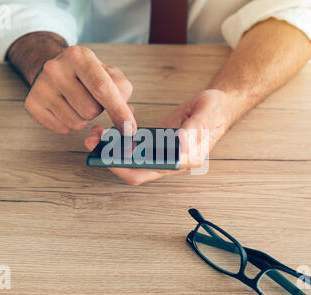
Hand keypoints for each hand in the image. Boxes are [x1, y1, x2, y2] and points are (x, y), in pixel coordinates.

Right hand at [7, 32, 135, 133]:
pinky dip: (69, 124)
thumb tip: (128, 123)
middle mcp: (55, 68)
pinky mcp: (32, 103)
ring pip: (76, 123)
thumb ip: (123, 94)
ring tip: (78, 102)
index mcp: (79, 56)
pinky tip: (66, 109)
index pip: (102, 88)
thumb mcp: (110, 75)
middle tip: (91, 97)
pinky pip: (62, 129)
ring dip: (84, 119)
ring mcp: (41, 86)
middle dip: (98, 111)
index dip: (119, 111)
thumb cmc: (88, 75)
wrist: (57, 70)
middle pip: (90, 110)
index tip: (130, 128)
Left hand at [84, 89, 232, 184]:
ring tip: (96, 133)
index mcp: (182, 160)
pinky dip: (121, 138)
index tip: (106, 154)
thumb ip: (195, 130)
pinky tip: (112, 126)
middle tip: (92, 141)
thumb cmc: (215, 111)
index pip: (146, 172)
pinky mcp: (158, 143)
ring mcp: (162, 153)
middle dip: (110, 158)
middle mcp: (170, 161)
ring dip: (112, 148)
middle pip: (134, 169)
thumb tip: (180, 148)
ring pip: (132, 158)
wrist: (218, 106)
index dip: (124, 167)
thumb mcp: (207, 114)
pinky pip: (136, 146)